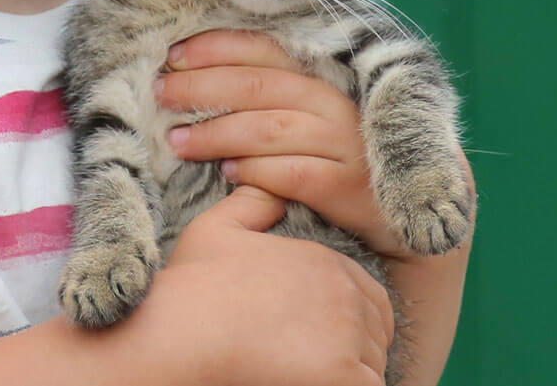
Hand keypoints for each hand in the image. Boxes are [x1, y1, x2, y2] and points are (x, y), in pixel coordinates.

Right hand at [147, 185, 393, 385]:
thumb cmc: (193, 287)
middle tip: (318, 360)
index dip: (349, 319)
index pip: (366, 295)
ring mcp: (345, 332)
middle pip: (375, 330)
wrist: (181, 333)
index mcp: (322, 260)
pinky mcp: (342, 373)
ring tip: (312, 372)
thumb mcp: (217, 228)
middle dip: (356, 347)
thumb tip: (271, 189)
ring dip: (352, 372)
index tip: (321, 338)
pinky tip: (317, 383)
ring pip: (372, 363)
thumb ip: (252, 203)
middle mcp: (342, 291)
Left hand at [154, 29, 405, 258]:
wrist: (400, 218)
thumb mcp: (307, 116)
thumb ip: (265, 96)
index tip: (172, 56)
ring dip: (217, 132)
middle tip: (161, 94)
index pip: (264, 49)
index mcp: (321, 76)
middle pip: (259, 86)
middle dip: (202, 87)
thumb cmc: (334, 159)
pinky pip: (292, 174)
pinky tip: (226, 173)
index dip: (215, 48)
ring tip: (177, 140)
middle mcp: (336, 104)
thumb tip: (193, 78)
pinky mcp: (350, 188)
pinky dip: (254, 171)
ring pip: (269, 129)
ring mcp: (346, 145)